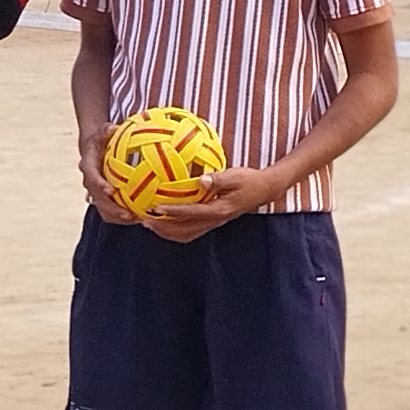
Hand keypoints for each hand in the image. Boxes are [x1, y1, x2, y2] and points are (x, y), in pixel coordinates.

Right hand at [78, 122, 136, 225]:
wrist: (93, 150)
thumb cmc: (101, 140)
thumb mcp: (102, 132)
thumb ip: (107, 130)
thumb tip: (114, 127)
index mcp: (88, 167)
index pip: (91, 179)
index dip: (99, 186)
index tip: (110, 191)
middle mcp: (90, 183)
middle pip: (99, 201)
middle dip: (113, 210)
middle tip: (129, 215)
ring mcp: (96, 193)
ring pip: (104, 210)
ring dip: (120, 217)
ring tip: (138, 220)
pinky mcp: (103, 200)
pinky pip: (112, 212)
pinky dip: (124, 217)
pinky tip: (141, 217)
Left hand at [143, 161, 284, 242]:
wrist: (264, 190)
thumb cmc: (249, 180)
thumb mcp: (235, 175)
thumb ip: (218, 179)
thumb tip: (201, 179)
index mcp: (219, 209)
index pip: (191, 213)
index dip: (173, 212)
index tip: (156, 208)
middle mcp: (215, 220)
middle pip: (184, 231)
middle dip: (163, 228)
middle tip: (144, 220)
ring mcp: (214, 223)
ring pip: (186, 234)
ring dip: (167, 232)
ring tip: (150, 224)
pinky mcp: (213, 221)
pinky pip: (191, 231)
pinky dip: (176, 230)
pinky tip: (165, 222)